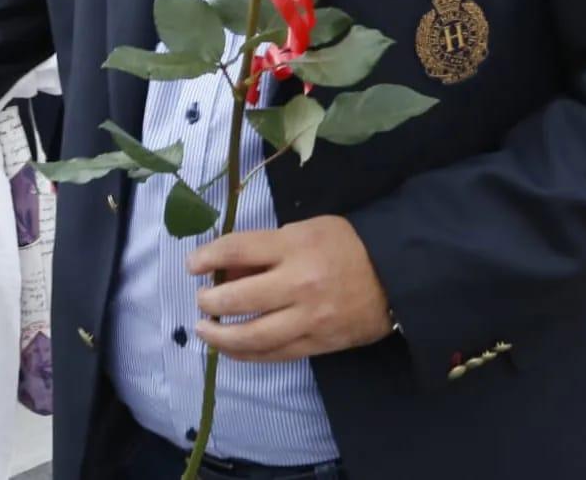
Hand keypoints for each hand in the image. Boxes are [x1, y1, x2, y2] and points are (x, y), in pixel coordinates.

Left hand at [188, 215, 391, 361]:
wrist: (394, 275)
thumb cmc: (344, 244)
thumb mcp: (303, 231)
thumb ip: (266, 249)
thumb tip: (227, 268)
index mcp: (293, 246)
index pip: (239, 250)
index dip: (209, 257)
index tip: (192, 265)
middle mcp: (298, 284)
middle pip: (241, 298)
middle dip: (212, 302)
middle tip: (200, 301)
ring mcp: (309, 318)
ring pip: (255, 337)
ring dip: (222, 337)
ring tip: (205, 331)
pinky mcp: (318, 344)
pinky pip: (276, 354)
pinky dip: (249, 354)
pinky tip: (232, 350)